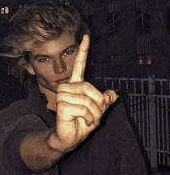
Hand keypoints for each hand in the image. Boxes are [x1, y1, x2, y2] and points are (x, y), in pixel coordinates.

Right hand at [50, 35, 117, 151]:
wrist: (70, 137)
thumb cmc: (82, 122)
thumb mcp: (97, 110)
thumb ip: (104, 100)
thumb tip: (114, 94)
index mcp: (75, 85)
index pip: (79, 66)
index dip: (83, 52)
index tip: (86, 37)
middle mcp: (67, 87)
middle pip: (89, 86)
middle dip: (99, 102)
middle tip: (98, 113)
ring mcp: (62, 96)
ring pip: (88, 99)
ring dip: (95, 113)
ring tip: (90, 119)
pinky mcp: (61, 105)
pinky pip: (84, 108)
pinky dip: (90, 117)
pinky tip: (84, 122)